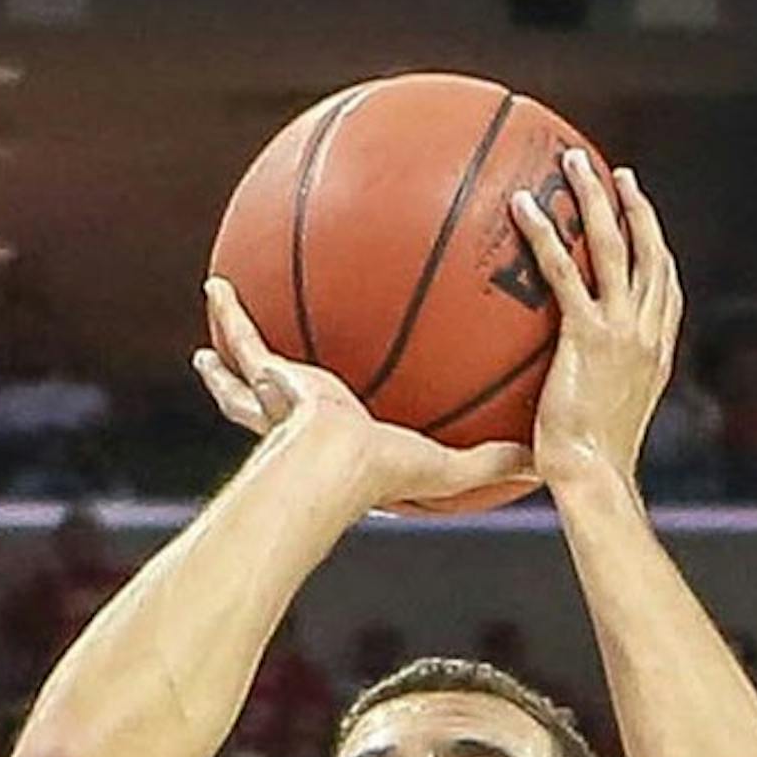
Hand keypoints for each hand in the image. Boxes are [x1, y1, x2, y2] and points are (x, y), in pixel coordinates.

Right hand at [194, 275, 540, 513]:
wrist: (333, 466)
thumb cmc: (381, 473)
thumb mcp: (447, 466)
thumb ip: (492, 461)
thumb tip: (539, 463)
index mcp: (339, 439)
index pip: (338, 426)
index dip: (341, 417)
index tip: (329, 407)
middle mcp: (299, 418)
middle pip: (279, 393)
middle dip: (267, 377)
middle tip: (264, 359)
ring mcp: (277, 396)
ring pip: (248, 363)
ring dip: (233, 339)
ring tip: (224, 306)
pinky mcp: (266, 375)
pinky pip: (244, 336)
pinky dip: (228, 313)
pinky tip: (218, 284)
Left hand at [513, 153, 681, 495]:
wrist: (595, 478)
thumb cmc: (590, 469)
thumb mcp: (598, 426)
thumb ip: (588, 399)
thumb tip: (554, 405)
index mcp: (655, 350)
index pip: (665, 286)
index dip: (656, 248)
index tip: (643, 221)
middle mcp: (646, 330)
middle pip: (648, 250)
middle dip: (635, 206)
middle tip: (617, 174)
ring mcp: (622, 329)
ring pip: (614, 244)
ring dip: (595, 197)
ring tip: (573, 162)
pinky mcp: (589, 335)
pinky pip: (564, 272)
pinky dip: (544, 235)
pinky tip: (521, 207)